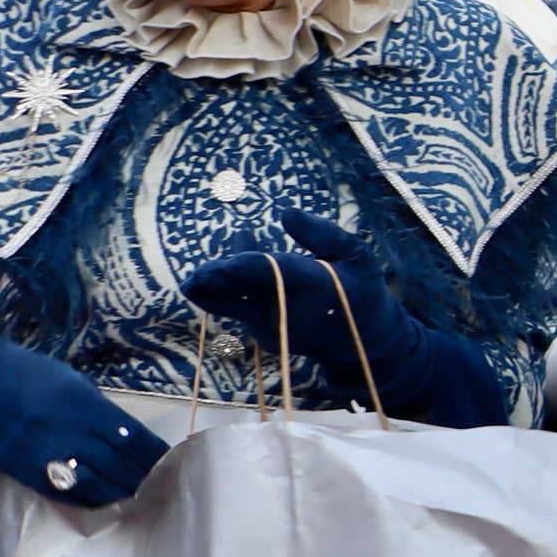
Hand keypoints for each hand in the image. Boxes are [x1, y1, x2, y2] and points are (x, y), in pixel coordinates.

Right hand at [0, 334, 167, 505]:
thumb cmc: (26, 375)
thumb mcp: (69, 381)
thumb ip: (97, 408)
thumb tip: (126, 436)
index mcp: (81, 402)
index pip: (129, 437)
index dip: (152, 454)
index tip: (168, 461)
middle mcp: (64, 430)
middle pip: (116, 464)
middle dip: (142, 476)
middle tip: (161, 484)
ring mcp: (41, 454)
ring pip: (92, 484)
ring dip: (119, 493)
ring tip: (139, 496)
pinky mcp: (22, 471)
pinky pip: (63, 493)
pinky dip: (88, 499)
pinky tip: (105, 501)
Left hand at [186, 210, 508, 426]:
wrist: (364, 344)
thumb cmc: (362, 291)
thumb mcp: (358, 256)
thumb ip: (323, 233)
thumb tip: (285, 212)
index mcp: (313, 285)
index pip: (272, 273)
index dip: (245, 266)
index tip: (225, 260)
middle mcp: (288, 309)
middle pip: (243, 291)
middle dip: (218, 281)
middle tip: (197, 273)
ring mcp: (273, 326)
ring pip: (233, 303)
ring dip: (211, 291)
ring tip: (191, 281)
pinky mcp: (264, 335)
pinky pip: (238, 310)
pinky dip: (225, 292)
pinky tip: (216, 274)